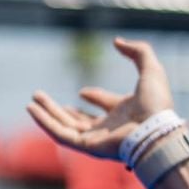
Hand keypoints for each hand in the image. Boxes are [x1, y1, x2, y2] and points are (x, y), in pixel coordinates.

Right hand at [26, 37, 175, 160]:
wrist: (155, 130)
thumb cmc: (156, 105)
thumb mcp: (150, 70)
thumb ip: (138, 52)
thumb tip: (117, 42)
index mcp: (126, 112)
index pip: (106, 106)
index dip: (95, 97)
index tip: (83, 92)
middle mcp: (111, 128)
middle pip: (80, 120)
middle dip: (60, 109)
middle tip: (43, 97)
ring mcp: (98, 139)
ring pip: (66, 127)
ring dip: (48, 114)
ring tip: (32, 101)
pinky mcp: (87, 146)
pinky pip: (61, 135)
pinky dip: (45, 123)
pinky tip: (32, 109)